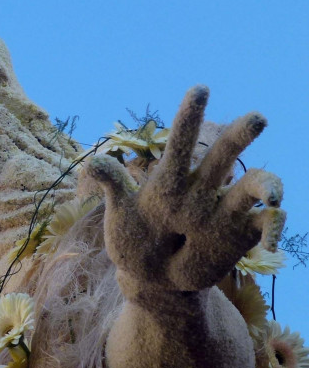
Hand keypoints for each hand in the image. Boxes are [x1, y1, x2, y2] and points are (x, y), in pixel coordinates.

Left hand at [85, 86, 284, 298]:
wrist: (151, 277)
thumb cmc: (133, 238)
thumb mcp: (119, 214)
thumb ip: (114, 186)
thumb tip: (94, 162)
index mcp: (170, 181)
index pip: (179, 144)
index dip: (189, 117)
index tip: (199, 90)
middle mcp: (202, 190)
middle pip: (222, 157)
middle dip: (239, 137)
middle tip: (257, 118)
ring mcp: (224, 211)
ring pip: (253, 187)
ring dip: (269, 185)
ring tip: (273, 197)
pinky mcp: (240, 234)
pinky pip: (265, 225)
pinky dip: (274, 228)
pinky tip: (271, 243)